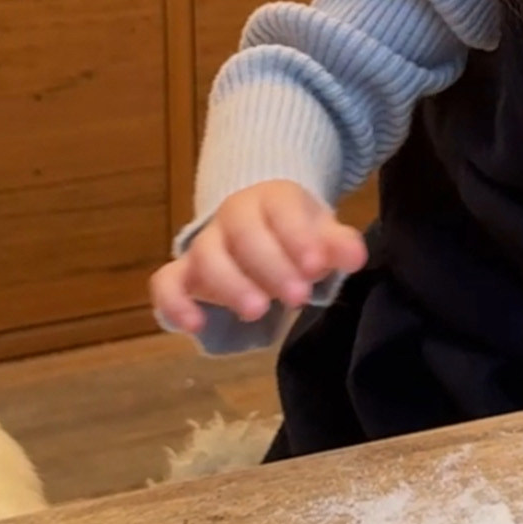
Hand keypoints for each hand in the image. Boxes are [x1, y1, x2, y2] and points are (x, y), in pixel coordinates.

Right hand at [150, 181, 367, 334]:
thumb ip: (337, 244)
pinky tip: (195, 325)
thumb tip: (356, 257)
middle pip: (244, 234)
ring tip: (259, 312)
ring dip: (231, 285)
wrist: (260, 223)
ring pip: (206, 255)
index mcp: (272, 198)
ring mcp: (206, 243)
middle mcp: (233, 216)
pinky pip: (166, 282)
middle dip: (271, 266)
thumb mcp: (320, 232)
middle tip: (297, 296)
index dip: (297, 237)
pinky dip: (174, 302)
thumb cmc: (295, 232)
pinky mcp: (184, 272)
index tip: (315, 267)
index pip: (281, 209)